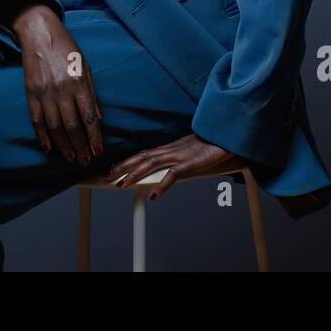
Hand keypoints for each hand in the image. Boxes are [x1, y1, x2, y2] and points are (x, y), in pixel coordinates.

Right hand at [10, 4, 104, 165]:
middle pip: (72, 126)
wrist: (39, 33)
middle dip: (80, 146)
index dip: (94, 137)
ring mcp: (44, 93)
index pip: (89, 117)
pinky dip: (42, 136)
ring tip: (71, 158)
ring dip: (64, 145)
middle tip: (85, 161)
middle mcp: (61, 90)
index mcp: (78, 83)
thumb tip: (98, 118)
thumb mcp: (85, 67)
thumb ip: (91, 94)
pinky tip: (49, 148)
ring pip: (55, 127)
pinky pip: (36, 120)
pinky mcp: (30, 93)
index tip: (98, 151)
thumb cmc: (66, 48)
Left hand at [98, 133, 241, 200]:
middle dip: (122, 167)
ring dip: (134, 174)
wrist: (224, 134)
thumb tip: (168, 168)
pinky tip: (154, 195)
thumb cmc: (209, 143)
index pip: (143, 154)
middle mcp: (170, 150)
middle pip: (141, 158)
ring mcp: (179, 156)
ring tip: (121, 185)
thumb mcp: (189, 151)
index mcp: (169, 148)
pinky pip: (173, 175)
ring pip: (151, 164)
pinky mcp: (190, 164)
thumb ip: (177, 158)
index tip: (113, 169)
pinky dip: (162, 185)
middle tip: (106, 177)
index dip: (127, 161)